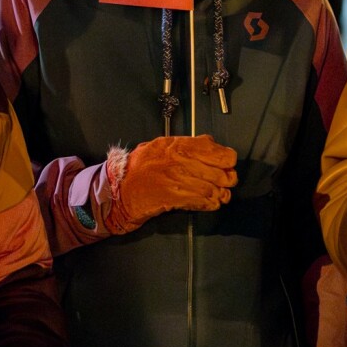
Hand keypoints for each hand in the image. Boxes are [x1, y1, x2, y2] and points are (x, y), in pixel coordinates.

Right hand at [104, 134, 237, 234]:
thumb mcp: (160, 147)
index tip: (228, 163)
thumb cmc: (139, 168)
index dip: (225, 157)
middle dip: (226, 179)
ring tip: (222, 196)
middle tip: (228, 183)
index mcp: (175, 145)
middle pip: (216, 170)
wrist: (118, 190)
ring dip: (220, 194)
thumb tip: (210, 143)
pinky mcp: (173, 198)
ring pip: (211, 188)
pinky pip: (200, 201)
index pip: (211, 148)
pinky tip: (212, 203)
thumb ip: (185, 144)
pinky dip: (210, 203)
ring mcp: (175, 180)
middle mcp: (178, 160)